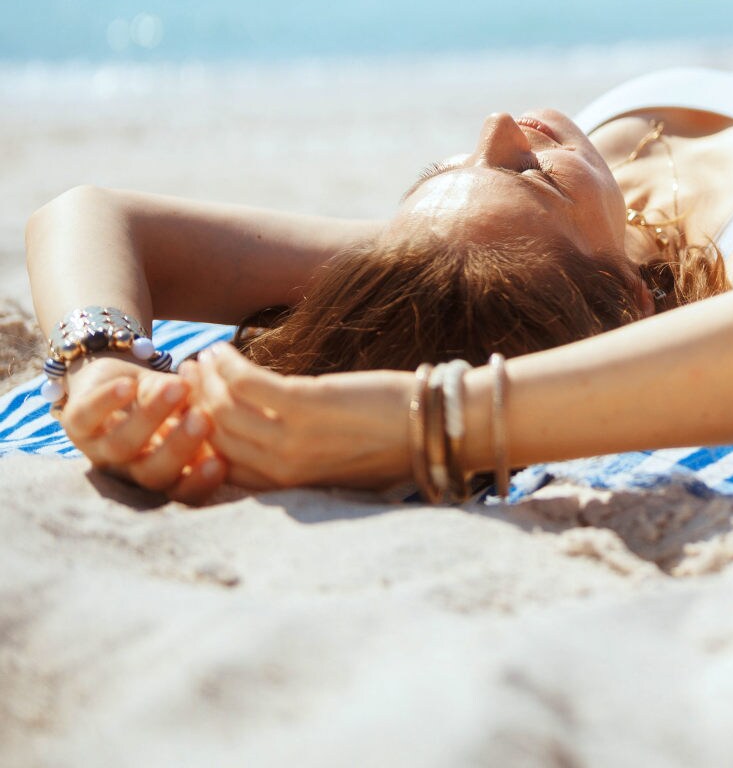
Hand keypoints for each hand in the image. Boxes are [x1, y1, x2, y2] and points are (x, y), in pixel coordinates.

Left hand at [57, 355, 226, 503]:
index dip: (200, 482)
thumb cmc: (166, 400)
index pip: (183, 490)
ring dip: (151, 417)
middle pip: (153, 474)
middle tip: (203, 420)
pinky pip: (87, 416)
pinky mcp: (75, 422)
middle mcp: (131, 469)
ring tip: (179, 388)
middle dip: (179, 448)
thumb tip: (229, 411)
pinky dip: (107, 401)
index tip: (222, 462)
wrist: (118, 381)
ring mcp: (100, 449)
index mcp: (165, 473)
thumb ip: (206, 412)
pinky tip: (129, 385)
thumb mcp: (191, 406)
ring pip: (122, 445)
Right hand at [184, 344, 413, 490]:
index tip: (189, 412)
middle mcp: (284, 468)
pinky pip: (246, 382)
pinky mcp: (305, 404)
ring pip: (224, 408)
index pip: (224, 468)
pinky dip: (227, 365)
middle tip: (187, 377)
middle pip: (217, 435)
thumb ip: (304, 467)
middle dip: (194, 404)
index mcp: (291, 488)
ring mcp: (291, 439)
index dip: (200, 438)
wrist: (439, 428)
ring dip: (205, 381)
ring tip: (201, 360)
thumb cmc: (399, 445)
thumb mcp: (344, 469)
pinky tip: (222, 350)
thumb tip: (272, 451)